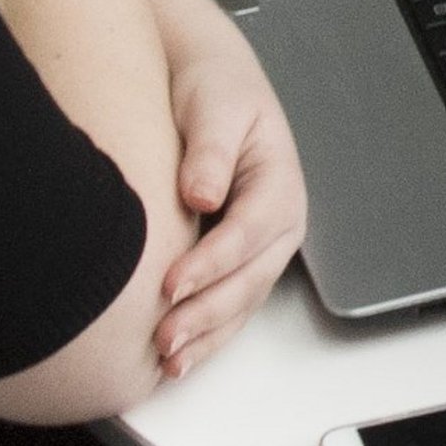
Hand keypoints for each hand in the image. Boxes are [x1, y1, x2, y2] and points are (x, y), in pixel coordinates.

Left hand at [156, 5, 308, 374]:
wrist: (210, 84)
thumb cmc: (214, 91)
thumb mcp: (214, 108)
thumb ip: (209, 151)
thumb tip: (201, 193)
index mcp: (281, 185)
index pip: (247, 233)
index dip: (210, 262)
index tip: (169, 283)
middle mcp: (279, 225)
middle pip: (248, 280)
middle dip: (206, 313)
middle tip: (164, 336)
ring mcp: (261, 250)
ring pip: (239, 304)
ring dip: (206, 336)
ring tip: (169, 361)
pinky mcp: (237, 263)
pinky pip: (226, 307)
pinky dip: (204, 335)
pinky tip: (177, 359)